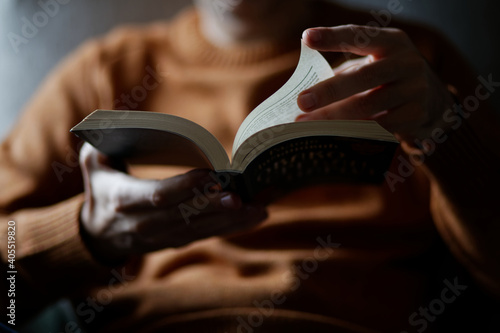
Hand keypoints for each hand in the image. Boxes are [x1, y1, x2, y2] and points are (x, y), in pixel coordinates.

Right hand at [79, 143, 266, 261]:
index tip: (211, 175)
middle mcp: (145, 223)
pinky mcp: (176, 241)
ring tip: (259, 210)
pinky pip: (206, 235)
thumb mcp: (93, 164)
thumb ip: (100, 144)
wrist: (99, 234)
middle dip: (215, 206)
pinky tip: (254, 218)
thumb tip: (119, 125)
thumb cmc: (101, 188)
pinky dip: (231, 227)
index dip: (185, 187)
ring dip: (231, 220)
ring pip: (200, 229)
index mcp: (125, 199)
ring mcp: (162, 236)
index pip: (158, 195)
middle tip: (242, 198)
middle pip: (185, 215)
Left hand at [296, 25, 453, 141]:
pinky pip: (378, 127)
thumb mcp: (373, 64)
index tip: (307, 38)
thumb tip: (306, 93)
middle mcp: (406, 62)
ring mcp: (414, 90)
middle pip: (363, 77)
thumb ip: (345, 72)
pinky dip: (353, 131)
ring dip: (334, 117)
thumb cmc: (387, 78)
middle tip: (302, 102)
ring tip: (309, 124)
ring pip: (368, 106)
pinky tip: (333, 136)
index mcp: (391, 42)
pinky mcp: (416, 115)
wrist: (433, 100)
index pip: (359, 35)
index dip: (333, 37)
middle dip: (329, 91)